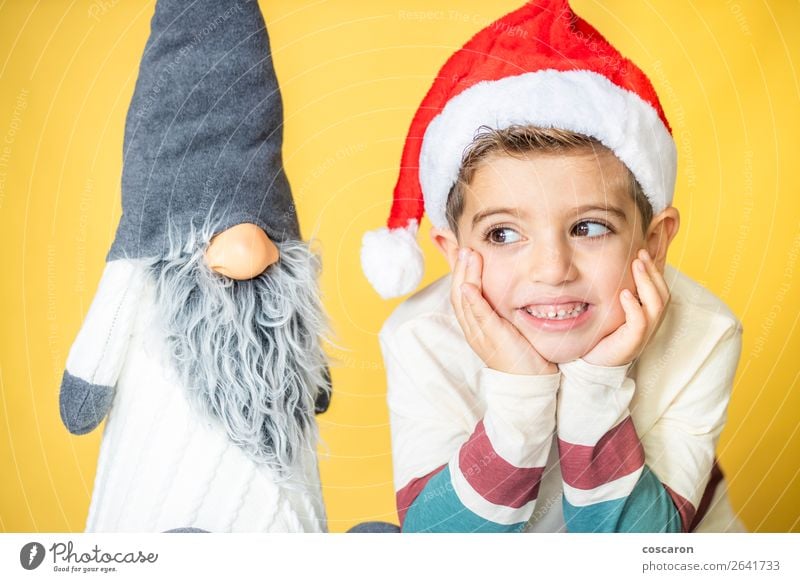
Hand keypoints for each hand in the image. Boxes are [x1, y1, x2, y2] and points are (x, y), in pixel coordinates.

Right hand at [451, 248, 556, 375]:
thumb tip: (502, 289)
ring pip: (464, 302)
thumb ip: (501, 309)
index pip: (461, 294)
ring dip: (464, 277)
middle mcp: (473, 330)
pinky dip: (472, 301)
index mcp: (475, 326)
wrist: (529, 384)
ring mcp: (481, 335)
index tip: (463, 251)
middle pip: (458, 295)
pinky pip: (479, 317)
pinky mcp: (493, 339)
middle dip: (459, 269)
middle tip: (464, 247)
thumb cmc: (522, 356)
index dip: (460, 272)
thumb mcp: (508, 327)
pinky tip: (470, 286)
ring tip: (467, 255)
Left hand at [582, 249, 669, 366]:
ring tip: (636, 265)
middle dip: (653, 270)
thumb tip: (612, 263)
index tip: (645, 248)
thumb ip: (614, 287)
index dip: (656, 267)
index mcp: (646, 310)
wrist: (590, 360)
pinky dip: (634, 307)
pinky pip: (640, 322)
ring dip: (647, 282)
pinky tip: (624, 294)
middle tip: (641, 253)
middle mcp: (649, 320)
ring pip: (656, 304)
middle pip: (662, 291)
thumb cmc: (600, 331)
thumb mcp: (609, 305)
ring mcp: (644, 332)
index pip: (658, 285)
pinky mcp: (633, 342)